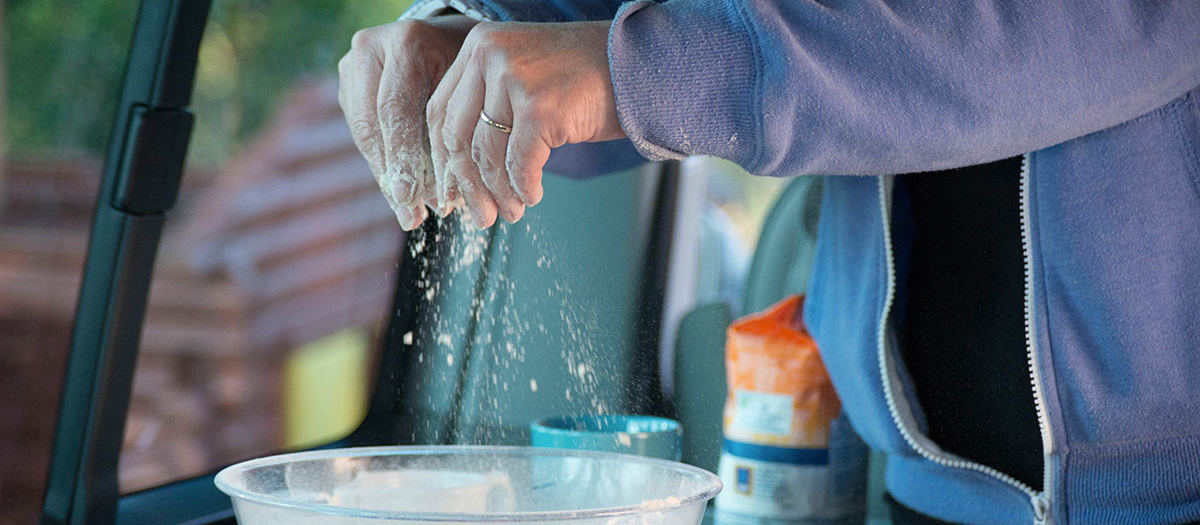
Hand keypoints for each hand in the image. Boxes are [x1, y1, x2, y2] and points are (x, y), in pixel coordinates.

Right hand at [337, 15, 476, 229]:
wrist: (445, 41)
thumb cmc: (464, 69)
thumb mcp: (463, 91)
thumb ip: (449, 133)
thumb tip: (440, 201)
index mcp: (405, 43)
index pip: (396, 108)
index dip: (402, 156)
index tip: (411, 195)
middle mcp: (370, 48)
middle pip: (372, 122)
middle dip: (393, 173)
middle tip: (410, 212)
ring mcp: (351, 65)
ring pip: (363, 131)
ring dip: (387, 175)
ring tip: (409, 212)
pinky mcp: (346, 84)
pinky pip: (362, 132)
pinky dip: (383, 163)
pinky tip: (401, 192)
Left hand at [426, 21, 625, 228]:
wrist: (642, 66)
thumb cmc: (587, 77)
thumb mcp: (526, 75)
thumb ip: (490, 103)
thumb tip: (462, 166)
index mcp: (479, 44)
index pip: (440, 110)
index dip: (443, 159)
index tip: (451, 191)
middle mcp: (490, 55)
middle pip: (457, 135)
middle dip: (467, 185)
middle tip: (480, 215)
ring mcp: (514, 79)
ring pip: (487, 153)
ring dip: (499, 193)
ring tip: (511, 212)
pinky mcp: (541, 107)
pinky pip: (520, 163)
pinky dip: (524, 187)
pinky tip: (533, 196)